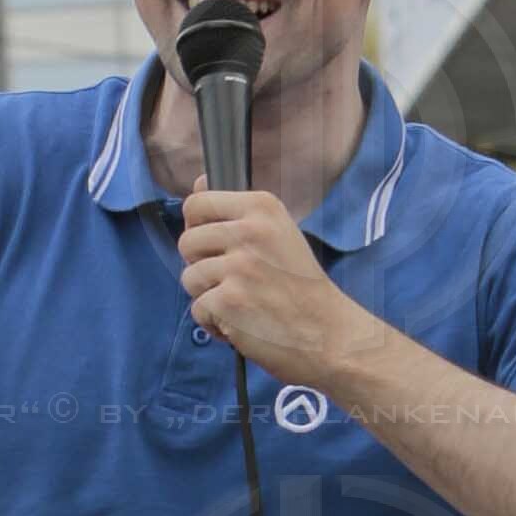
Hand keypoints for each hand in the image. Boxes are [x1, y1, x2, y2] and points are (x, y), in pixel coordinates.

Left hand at [176, 186, 351, 389]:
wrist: (328, 334)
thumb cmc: (302, 288)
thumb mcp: (279, 233)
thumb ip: (238, 212)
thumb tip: (199, 182)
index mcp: (262, 207)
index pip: (197, 203)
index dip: (197, 227)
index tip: (215, 245)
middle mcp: (250, 232)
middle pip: (187, 242)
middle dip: (201, 265)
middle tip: (234, 280)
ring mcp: (238, 267)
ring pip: (189, 277)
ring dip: (209, 296)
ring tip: (243, 302)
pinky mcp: (229, 301)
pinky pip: (197, 309)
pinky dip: (215, 323)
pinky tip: (242, 324)